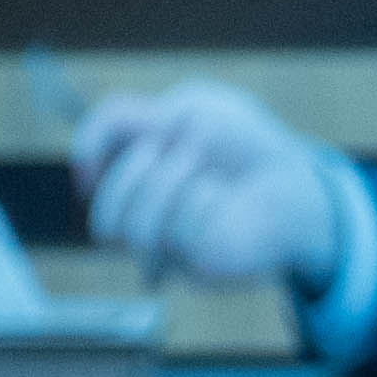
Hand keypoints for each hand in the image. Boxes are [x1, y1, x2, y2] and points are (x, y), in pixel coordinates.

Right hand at [67, 82, 349, 292]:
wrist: (297, 177)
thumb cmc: (243, 144)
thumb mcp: (183, 110)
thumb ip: (123, 118)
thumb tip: (79, 155)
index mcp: (142, 190)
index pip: (95, 188)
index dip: (93, 158)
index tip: (116, 144)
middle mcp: (153, 229)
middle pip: (105, 220)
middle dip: (133, 175)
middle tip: (168, 148)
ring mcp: (174, 254)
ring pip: (134, 230)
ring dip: (165, 183)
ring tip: (198, 164)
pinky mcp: (200, 267)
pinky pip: (178, 234)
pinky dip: (199, 199)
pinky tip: (222, 194)